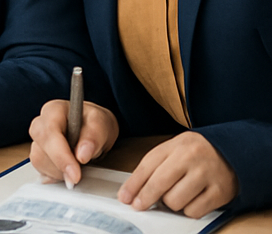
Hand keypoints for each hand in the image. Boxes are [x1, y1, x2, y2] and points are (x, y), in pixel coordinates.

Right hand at [29, 99, 118, 186]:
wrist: (93, 130)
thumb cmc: (95, 123)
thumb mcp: (102, 125)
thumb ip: (93, 137)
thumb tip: (82, 154)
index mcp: (54, 110)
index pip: (50, 131)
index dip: (61, 155)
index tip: (75, 174)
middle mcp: (41, 123)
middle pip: (39, 147)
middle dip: (59, 166)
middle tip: (78, 176)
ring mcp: (38, 140)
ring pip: (38, 161)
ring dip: (59, 171)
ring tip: (77, 167)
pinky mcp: (39, 155)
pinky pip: (41, 170)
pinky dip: (56, 176)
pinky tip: (68, 169)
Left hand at [119, 132, 237, 216]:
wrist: (231, 150)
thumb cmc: (196, 152)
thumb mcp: (174, 148)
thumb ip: (156, 164)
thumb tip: (135, 189)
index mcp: (175, 145)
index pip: (148, 166)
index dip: (133, 184)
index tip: (124, 197)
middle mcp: (190, 158)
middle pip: (159, 184)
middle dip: (146, 198)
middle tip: (139, 205)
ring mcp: (206, 175)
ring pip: (176, 201)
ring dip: (171, 203)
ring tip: (176, 194)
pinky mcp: (220, 192)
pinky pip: (194, 211)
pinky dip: (189, 210)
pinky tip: (191, 200)